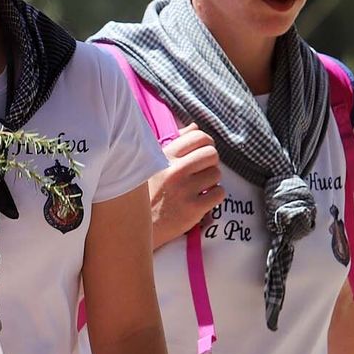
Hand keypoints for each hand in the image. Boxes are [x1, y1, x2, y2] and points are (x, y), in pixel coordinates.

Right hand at [148, 124, 222, 245]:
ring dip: (212, 181)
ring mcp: (184, 190)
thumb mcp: (152, 163)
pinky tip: (201, 200)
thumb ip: (174, 143)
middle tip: (202, 173)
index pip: (200, 137)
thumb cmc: (146, 193)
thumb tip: (194, 127)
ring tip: (199, 188)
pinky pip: (219, 194)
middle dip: (210, 163)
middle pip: (212, 154)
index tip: (202, 155)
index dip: (206, 145)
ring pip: (217, 174)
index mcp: (165, 156)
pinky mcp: (192, 209)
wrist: (134, 226)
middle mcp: (175, 170)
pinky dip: (213, 197)